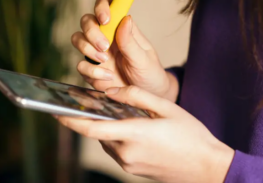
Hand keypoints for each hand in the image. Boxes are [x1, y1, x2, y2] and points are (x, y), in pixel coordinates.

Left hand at [56, 86, 234, 182]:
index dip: (70, 120)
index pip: (92, 129)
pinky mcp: (134, 170)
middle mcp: (126, 153)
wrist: (207, 168)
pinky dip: (116, 137)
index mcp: (134, 135)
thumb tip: (110, 92)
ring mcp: (129, 165)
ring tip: (118, 113)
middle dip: (93, 118)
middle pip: (99, 133)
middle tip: (94, 102)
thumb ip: (135, 96)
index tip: (54, 112)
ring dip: (107, 128)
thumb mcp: (166, 108)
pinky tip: (129, 127)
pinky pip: (117, 150)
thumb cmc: (191, 136)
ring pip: (107, 142)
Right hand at [71, 0, 177, 100]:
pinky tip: (108, 78)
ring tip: (105, 61)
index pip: (107, 6)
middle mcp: (106, 37)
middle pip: (87, 21)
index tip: (105, 19)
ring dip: (88, 49)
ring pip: (78, 39)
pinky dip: (92, 71)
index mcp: (121, 28)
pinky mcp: (91, 70)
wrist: (146, 98)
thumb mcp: (144, 59)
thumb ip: (131, 41)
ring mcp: (96, 53)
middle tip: (104, 46)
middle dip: (92, 32)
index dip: (101, 7)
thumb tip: (126, 18)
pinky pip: (80, 65)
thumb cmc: (149, 73)